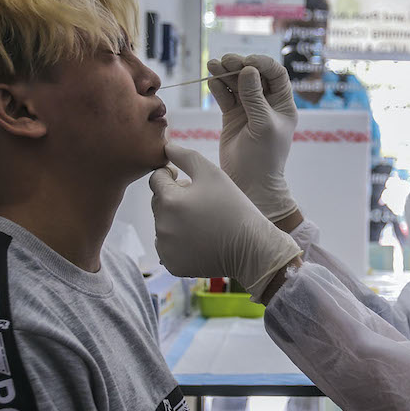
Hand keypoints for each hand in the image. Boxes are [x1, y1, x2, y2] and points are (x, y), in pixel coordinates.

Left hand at [149, 143, 300, 299]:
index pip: (156, 178)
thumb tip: (166, 146)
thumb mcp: (212, 174)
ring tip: (204, 222)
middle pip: (159, 202)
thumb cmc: (234, 207)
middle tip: (203, 203)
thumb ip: (185, 156)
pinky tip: (200, 239)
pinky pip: (168, 246)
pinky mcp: (172, 264)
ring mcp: (166, 248)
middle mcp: (162, 225)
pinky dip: (179, 242)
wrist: (252, 248)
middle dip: (175, 199)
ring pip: (163, 224)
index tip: (190, 182)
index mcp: (169, 200)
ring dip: (176, 220)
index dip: (173, 176)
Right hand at [207, 54, 297, 221]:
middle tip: (225, 62)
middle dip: (239, 66)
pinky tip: (211, 80)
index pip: (276, 74)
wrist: (250, 183)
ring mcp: (249, 109)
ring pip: (237, 83)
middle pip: (254, 75)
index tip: (247, 63)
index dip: (262, 64)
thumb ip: (255, 98)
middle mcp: (267, 104)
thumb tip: (249, 70)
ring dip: (225, 73)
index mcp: (283, 104)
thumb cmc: (264, 157)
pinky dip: (218, 87)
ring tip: (212, 65)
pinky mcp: (232, 116)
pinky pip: (225, 96)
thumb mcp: (263, 125)